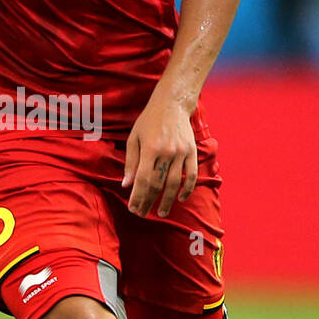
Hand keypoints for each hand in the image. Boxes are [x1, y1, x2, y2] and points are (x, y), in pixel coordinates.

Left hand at [121, 92, 197, 217]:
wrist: (172, 105)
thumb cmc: (149, 121)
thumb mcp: (134, 138)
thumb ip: (130, 162)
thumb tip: (126, 185)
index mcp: (150, 149)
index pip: (143, 180)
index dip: (138, 197)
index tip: (133, 208)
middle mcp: (167, 152)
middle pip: (157, 184)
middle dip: (149, 201)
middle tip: (143, 213)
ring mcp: (181, 153)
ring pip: (174, 183)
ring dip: (167, 201)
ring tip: (160, 212)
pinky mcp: (192, 152)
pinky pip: (191, 175)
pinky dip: (187, 189)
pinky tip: (181, 199)